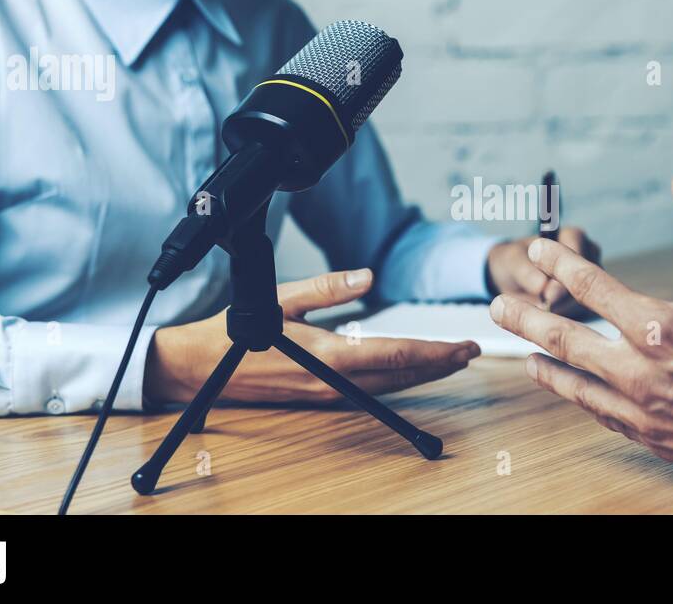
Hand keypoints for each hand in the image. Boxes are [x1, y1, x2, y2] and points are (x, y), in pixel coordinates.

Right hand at [144, 268, 479, 403]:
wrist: (201, 369)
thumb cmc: (238, 331)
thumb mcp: (283, 297)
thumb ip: (329, 287)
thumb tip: (367, 276)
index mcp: (328, 356)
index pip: (395, 355)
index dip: (435, 352)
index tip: (463, 346)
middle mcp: (333, 382)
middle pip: (400, 375)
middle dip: (440, 364)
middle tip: (471, 351)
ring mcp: (327, 394)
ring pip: (388, 386)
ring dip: (422, 373)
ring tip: (451, 360)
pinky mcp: (320, 397)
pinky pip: (370, 390)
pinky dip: (397, 378)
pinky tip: (410, 369)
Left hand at [489, 171, 672, 485]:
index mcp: (658, 325)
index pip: (589, 284)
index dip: (559, 262)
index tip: (539, 248)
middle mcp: (637, 369)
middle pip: (562, 337)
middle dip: (525, 316)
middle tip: (497, 304)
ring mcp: (639, 408)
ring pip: (572, 382)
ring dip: (542, 362)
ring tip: (522, 351)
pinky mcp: (650, 437)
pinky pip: (598, 414)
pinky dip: (575, 398)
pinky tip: (569, 390)